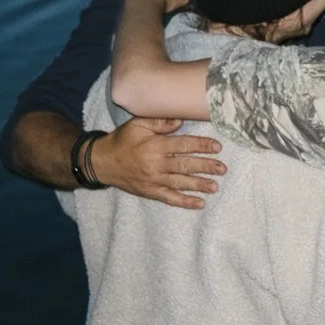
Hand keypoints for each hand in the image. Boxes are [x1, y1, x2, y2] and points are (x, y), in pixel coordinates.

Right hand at [91, 115, 224, 207]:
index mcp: (154, 146)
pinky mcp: (151, 192)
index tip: (217, 147)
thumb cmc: (122, 140)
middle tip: (222, 168)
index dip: (201, 146)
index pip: (182, 145)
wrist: (102, 162)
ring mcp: (153, 180)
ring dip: (199, 185)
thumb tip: (180, 120)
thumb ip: (159, 122)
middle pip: (185, 165)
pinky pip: (170, 198)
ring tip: (216, 186)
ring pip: (180, 183)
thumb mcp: (137, 125)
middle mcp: (156, 164)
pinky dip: (185, 202)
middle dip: (206, 167)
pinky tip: (200, 203)